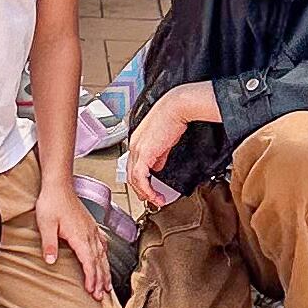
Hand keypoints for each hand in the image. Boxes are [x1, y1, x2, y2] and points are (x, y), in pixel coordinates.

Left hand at [37, 174, 112, 301]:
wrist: (58, 185)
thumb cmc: (52, 202)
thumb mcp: (46, 224)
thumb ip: (49, 243)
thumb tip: (51, 261)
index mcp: (80, 236)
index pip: (89, 262)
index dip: (92, 278)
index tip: (92, 291)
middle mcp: (89, 234)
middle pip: (99, 261)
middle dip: (100, 280)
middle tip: (100, 296)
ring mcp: (92, 230)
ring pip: (102, 254)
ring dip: (105, 271)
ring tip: (107, 285)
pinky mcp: (90, 225)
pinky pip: (102, 244)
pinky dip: (105, 256)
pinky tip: (105, 260)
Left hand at [126, 82, 213, 212]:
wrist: (177, 107)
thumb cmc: (174, 118)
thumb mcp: (164, 140)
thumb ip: (159, 154)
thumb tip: (157, 166)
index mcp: (137, 141)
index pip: (133, 165)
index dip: (140, 180)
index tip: (149, 189)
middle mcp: (133, 145)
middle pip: (131, 174)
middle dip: (141, 190)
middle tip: (151, 199)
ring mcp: (136, 149)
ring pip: (133, 179)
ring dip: (144, 193)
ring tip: (156, 200)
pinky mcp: (144, 153)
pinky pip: (140, 178)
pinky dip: (147, 190)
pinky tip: (156, 195)